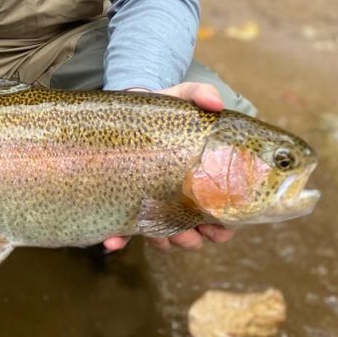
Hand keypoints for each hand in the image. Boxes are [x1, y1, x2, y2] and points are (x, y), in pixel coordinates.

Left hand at [103, 82, 235, 252]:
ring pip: (162, 235)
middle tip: (190, 236)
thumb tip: (215, 102)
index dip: (224, 226)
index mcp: (201, 180)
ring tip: (160, 237)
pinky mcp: (126, 202)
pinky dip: (118, 239)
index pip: (221, 212)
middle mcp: (180, 197)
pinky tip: (112, 240)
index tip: (221, 227)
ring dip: (163, 242)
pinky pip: (122, 229)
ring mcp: (153, 202)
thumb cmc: (163, 109)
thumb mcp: (182, 96)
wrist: (127, 109)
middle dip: (193, 239)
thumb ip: (200, 94)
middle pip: (193, 231)